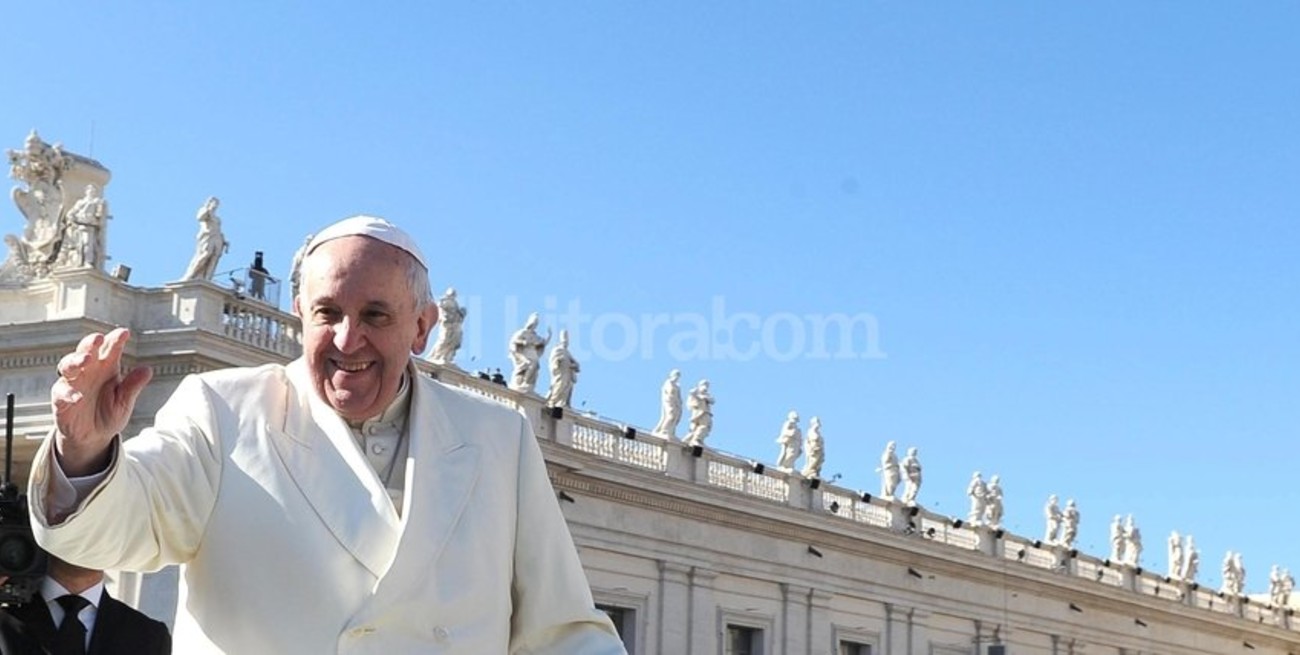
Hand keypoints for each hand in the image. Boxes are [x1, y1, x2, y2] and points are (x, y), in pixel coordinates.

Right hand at [51, 328, 152, 475]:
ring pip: (68, 366)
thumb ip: (132, 387)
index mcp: (107, 368)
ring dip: (76, 360)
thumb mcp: (124, 402)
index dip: (116, 340)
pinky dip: (68, 393)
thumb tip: (147, 370)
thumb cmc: (109, 414)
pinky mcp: (60, 399)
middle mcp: (88, 371)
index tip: (124, 332)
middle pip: (86, 351)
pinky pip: (61, 393)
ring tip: (87, 360)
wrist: (93, 437)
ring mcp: (73, 384)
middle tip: (99, 338)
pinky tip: (77, 397)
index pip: (111, 350)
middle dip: (91, 343)